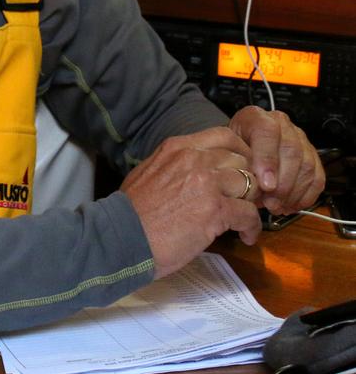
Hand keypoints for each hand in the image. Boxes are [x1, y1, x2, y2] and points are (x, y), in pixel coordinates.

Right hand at [121, 127, 261, 279]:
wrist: (121, 235)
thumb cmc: (131, 210)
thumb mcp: (149, 171)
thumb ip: (175, 164)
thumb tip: (191, 171)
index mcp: (179, 147)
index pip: (225, 136)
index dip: (241, 152)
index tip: (242, 168)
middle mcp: (195, 159)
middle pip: (242, 159)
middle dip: (249, 178)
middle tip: (248, 197)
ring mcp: (207, 183)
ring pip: (250, 184)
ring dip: (253, 202)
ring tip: (247, 219)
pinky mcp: (215, 211)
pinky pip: (248, 214)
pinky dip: (252, 227)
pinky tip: (247, 236)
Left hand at [228, 105, 324, 213]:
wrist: (239, 155)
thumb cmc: (231, 155)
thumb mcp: (225, 155)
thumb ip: (237, 165)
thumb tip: (253, 185)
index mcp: (256, 118)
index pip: (267, 132)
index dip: (268, 159)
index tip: (265, 185)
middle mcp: (281, 124)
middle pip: (292, 150)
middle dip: (282, 183)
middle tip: (270, 203)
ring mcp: (299, 139)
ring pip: (307, 165)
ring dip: (293, 192)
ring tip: (276, 206)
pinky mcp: (311, 156)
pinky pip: (317, 177)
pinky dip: (305, 196)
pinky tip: (289, 205)